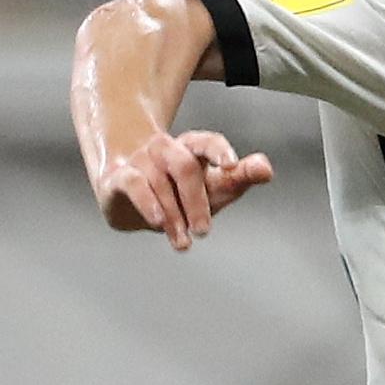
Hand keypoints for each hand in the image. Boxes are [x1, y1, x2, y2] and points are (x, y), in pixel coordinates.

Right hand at [88, 127, 273, 250]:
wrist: (128, 197)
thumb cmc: (177, 191)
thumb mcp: (212, 188)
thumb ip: (240, 178)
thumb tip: (266, 168)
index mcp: (191, 148)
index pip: (206, 142)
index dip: (219, 151)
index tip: (232, 167)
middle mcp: (166, 149)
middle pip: (184, 165)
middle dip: (196, 201)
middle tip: (204, 231)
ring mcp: (141, 161)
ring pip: (160, 181)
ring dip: (174, 216)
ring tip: (184, 242)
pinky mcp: (118, 178)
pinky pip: (134, 184)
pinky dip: (148, 203)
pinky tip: (159, 223)